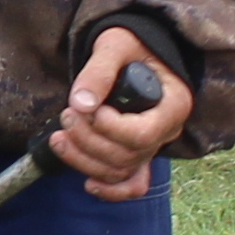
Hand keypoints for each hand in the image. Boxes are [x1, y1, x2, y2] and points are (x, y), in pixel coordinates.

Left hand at [48, 28, 195, 202]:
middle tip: (67, 115)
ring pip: (121, 170)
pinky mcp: (137, 153)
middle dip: (89, 140)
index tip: (88, 109)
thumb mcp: (116, 44)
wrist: (136, 49)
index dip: (110, 129)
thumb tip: (81, 103)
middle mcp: (167, 130)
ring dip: (85, 159)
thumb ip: (99, 70)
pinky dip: (111, 190)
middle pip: (129, 155)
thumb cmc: (131, 44)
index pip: (144, 134)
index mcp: (174, 103)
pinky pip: (132, 184)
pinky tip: (88, 183)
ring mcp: (153, 145)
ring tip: (60, 135)